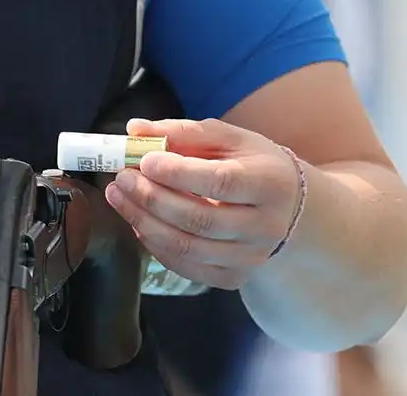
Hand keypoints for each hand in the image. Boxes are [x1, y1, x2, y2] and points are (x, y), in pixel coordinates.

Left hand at [100, 117, 304, 290]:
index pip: (220, 182)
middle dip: (151, 199)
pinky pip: (187, 267)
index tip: (144, 161)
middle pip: (200, 220)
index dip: (178, 173)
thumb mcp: (228, 138)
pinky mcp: (234, 277)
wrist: (288, 207)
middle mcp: (266, 226)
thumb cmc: (252, 165)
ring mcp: (251, 257)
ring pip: (188, 248)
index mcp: (270, 183)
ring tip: (118, 197)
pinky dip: (156, 246)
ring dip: (144, 222)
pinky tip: (140, 223)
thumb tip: (136, 129)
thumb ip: (183, 132)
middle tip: (121, 178)